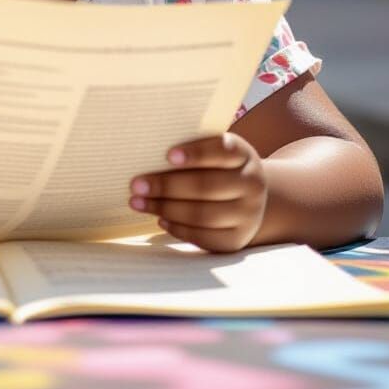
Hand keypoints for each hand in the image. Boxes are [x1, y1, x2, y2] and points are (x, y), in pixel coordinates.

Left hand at [129, 133, 266, 252]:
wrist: (249, 197)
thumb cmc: (218, 166)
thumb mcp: (215, 152)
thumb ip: (192, 149)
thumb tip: (149, 149)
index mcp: (243, 155)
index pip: (222, 150)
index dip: (196, 153)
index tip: (168, 155)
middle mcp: (251, 184)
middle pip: (206, 186)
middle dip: (167, 185)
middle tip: (136, 185)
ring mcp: (247, 215)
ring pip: (203, 214)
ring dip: (165, 208)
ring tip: (138, 202)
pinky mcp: (237, 239)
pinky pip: (205, 237)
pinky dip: (179, 229)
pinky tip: (160, 219)